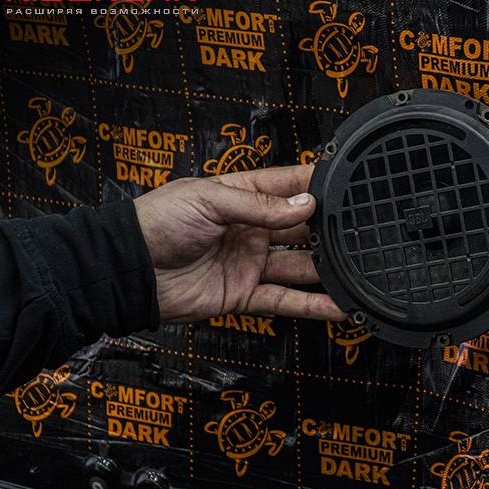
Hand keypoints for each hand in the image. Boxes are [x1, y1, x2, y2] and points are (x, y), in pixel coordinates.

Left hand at [134, 164, 344, 322]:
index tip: (349, 184)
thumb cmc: (155, 223)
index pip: (288, 186)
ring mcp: (249, 262)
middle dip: (329, 230)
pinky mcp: (245, 293)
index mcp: (240, 195)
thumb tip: (305, 205)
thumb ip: (261, 206)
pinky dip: (312, 304)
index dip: (316, 185)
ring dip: (327, 269)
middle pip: (301, 229)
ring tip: (359, 268)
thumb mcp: (209, 199)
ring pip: (299, 266)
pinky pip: (285, 299)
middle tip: (360, 231)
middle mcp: (250, 229)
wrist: (128, 270)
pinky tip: (338, 304)